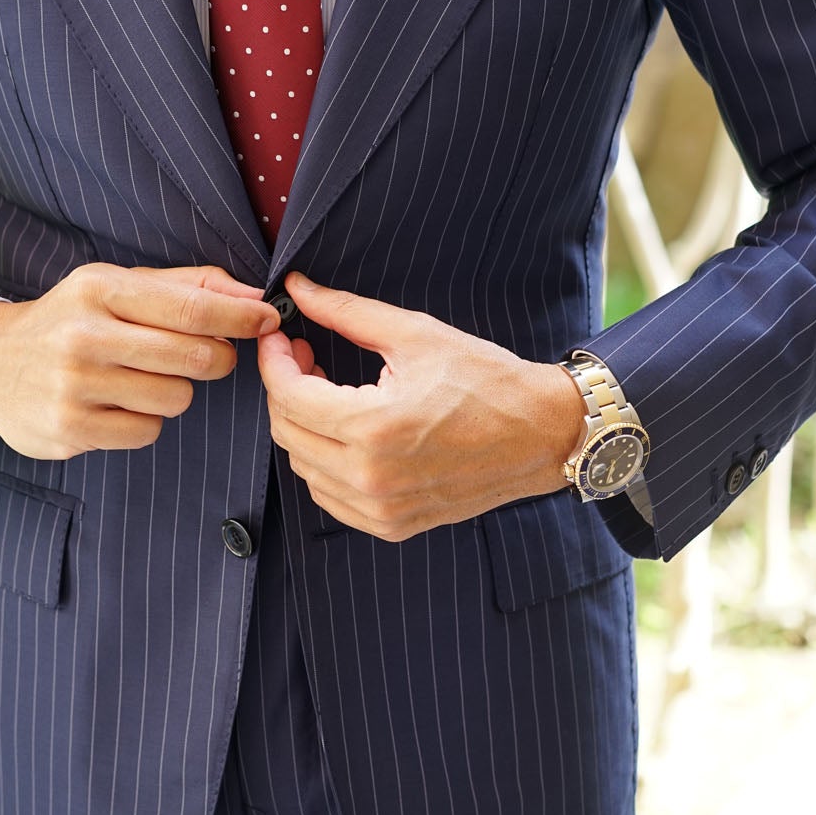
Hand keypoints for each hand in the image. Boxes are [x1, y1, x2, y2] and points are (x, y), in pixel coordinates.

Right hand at [0, 262, 279, 458]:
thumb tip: (255, 298)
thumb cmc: (70, 320)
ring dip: (174, 391)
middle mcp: (84, 336)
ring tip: (142, 379)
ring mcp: (75, 387)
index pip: (190, 307)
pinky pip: (147, 432)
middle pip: (193, 357)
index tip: (270, 319)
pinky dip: (144, 420)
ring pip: (176, 399)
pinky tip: (116, 404)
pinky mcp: (71, 430)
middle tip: (207, 356)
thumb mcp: (115, 286)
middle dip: (215, 358)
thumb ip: (187, 287)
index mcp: (99, 290)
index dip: (240, 317)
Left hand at [257, 272, 585, 541]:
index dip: (274, 360)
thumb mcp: (415, 334)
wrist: (541, 433)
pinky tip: (345, 432)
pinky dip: (324, 463)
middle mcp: (371, 477)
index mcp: (374, 428)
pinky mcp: (392, 525)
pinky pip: (330, 497)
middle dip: (286, 388)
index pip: (289, 396)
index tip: (280, 336)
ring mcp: (381, 508)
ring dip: (303, 426)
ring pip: (303, 468)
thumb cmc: (487, 380)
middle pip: (288, 433)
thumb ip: (347, 313)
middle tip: (305, 355)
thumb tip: (296, 289)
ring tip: (327, 391)